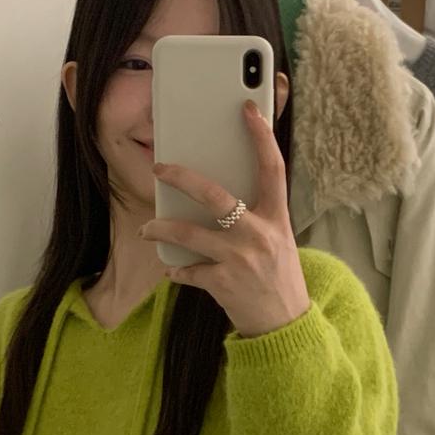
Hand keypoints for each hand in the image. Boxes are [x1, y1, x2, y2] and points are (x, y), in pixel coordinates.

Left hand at [140, 101, 310, 338]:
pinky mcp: (223, 283)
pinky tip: (171, 268)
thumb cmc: (278, 277)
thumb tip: (218, 192)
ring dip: (162, 228)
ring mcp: (240, 260)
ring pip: (190, 233)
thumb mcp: (279, 239)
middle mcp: (260, 235)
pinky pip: (188, 270)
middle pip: (216, 196)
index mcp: (277, 218)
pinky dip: (176, 269)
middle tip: (160, 168)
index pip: (272, 168)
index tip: (248, 109)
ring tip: (148, 228)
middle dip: (183, 178)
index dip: (261, 136)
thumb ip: (257, 214)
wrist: (285, 325)